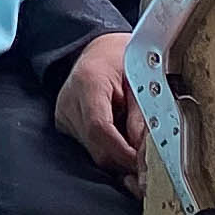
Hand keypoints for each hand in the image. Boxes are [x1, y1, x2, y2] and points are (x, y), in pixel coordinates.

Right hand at [56, 33, 146, 195]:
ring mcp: (64, 115)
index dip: (122, 152)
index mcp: (88, 83)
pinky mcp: (65, 125)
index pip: (99, 128)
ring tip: (138, 148)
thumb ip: (142, 116)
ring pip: (93, 152)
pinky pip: (90, 148)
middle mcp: (69, 101)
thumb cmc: (121, 60)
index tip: (144, 164)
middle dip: (124, 160)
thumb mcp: (140, 80)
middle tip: (150, 165)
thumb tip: (146, 151)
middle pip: (96, 147)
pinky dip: (109, 150)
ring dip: (118, 157)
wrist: (98, 50)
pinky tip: (123, 141)